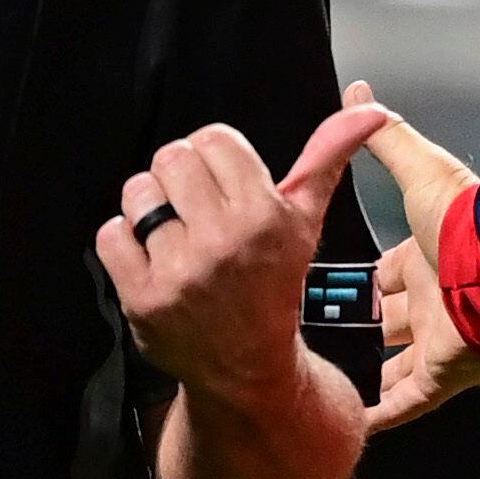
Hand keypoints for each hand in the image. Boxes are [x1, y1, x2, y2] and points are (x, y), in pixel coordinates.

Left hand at [98, 102, 387, 406]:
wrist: (249, 368)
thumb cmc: (273, 285)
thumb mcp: (306, 220)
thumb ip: (329, 156)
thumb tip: (369, 110)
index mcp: (265, 215)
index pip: (213, 138)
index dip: (215, 158)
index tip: (224, 186)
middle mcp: (224, 242)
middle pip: (171, 158)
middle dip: (180, 178)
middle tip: (196, 211)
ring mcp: (181, 272)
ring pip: (138, 192)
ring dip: (149, 209)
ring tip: (175, 236)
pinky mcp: (144, 298)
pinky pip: (110, 235)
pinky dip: (124, 244)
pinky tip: (153, 261)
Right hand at [349, 83, 479, 431]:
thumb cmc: (470, 220)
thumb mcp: (419, 170)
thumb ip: (385, 138)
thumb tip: (359, 94)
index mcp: (424, 257)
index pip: (386, 273)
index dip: (364, 280)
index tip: (331, 288)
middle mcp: (431, 300)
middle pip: (390, 320)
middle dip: (363, 328)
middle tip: (318, 338)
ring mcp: (437, 340)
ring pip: (397, 363)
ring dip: (370, 374)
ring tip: (332, 384)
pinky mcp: (443, 374)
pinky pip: (408, 402)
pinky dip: (382, 414)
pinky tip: (356, 423)